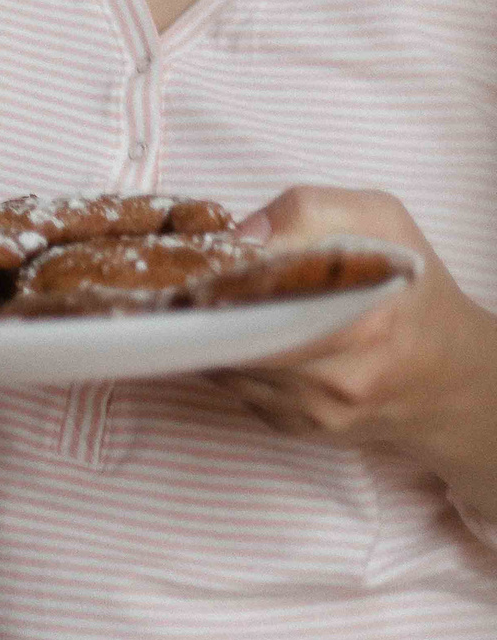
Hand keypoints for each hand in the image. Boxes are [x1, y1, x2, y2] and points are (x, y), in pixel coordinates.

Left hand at [209, 188, 496, 516]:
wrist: (451, 374)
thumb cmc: (411, 287)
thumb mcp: (381, 222)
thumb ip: (310, 210)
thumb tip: (240, 235)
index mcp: (365, 319)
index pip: (263, 303)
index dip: (220, 283)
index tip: (197, 265)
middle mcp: (341, 377)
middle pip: (234, 340)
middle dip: (206, 312)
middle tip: (187, 284)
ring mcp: (318, 410)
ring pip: (227, 368)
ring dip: (212, 337)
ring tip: (211, 305)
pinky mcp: (300, 429)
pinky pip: (238, 390)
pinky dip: (230, 362)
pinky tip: (244, 337)